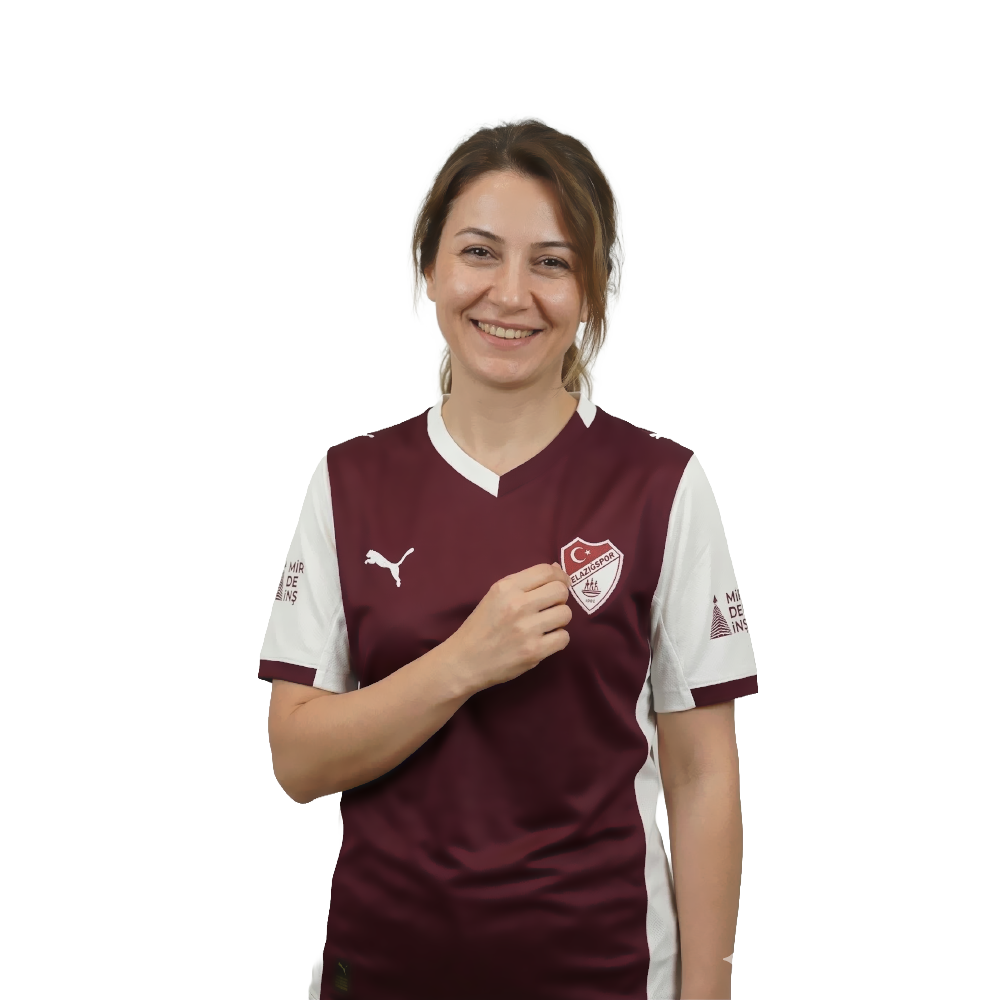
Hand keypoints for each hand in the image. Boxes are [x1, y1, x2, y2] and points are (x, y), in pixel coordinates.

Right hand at [443, 562, 572, 693]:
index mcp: (506, 588)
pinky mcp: (534, 651)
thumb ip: (525, 583)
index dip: (560, 575)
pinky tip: (544, 640)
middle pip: (560, 591)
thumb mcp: (495, 596)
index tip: (561, 582)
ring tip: (545, 625)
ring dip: (559, 619)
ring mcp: (526, 629)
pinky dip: (557, 639)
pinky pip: (564, 638)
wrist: (464, 661)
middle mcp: (517, 605)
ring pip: (565, 614)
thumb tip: (557, 568)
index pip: (546, 571)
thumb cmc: (480, 628)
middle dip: (561, 598)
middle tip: (551, 606)